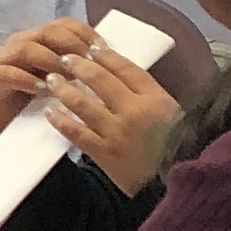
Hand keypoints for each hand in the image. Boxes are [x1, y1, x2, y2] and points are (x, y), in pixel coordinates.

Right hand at [0, 17, 101, 129]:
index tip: (103, 50)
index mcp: (40, 36)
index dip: (85, 33)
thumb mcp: (63, 74)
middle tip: (87, 64)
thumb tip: (109, 57)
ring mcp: (4, 58)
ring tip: (66, 77)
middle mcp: (21, 41)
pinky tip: (45, 90)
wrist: (7, 116)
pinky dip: (29, 80)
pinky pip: (10, 74)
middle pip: (47, 32)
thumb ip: (79, 62)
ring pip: (26, 49)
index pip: (65, 23)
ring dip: (50, 61)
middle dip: (71, 46)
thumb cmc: (40, 93)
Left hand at [42, 46, 179, 196]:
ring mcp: (117, 132)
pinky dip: (60, 120)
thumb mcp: (174, 114)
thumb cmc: (180, 146)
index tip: (92, 48)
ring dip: (63, 89)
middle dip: (79, 66)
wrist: (178, 181)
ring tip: (51, 79)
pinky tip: (50, 111)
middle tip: (65, 58)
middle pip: (100, 80)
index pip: (127, 69)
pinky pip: (75, 132)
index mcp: (157, 98)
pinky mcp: (103, 152)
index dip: (107, 57)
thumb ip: (151, 97)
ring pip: (82, 103)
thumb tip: (125, 80)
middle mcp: (135, 111)